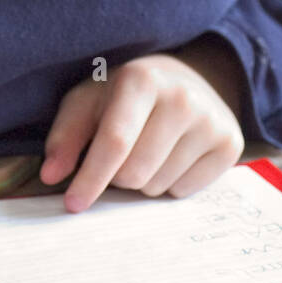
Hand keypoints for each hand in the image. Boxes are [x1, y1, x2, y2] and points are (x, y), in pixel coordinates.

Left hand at [40, 50, 243, 211]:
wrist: (187, 78)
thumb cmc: (125, 94)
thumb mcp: (89, 100)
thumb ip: (66, 135)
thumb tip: (51, 175)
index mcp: (141, 79)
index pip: (114, 142)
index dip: (90, 178)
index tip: (72, 204)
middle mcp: (181, 98)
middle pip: (135, 173)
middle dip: (117, 176)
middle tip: (119, 153)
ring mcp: (211, 121)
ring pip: (158, 186)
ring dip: (143, 179)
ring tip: (148, 148)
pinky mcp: (231, 144)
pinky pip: (185, 192)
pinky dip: (170, 183)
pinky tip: (172, 155)